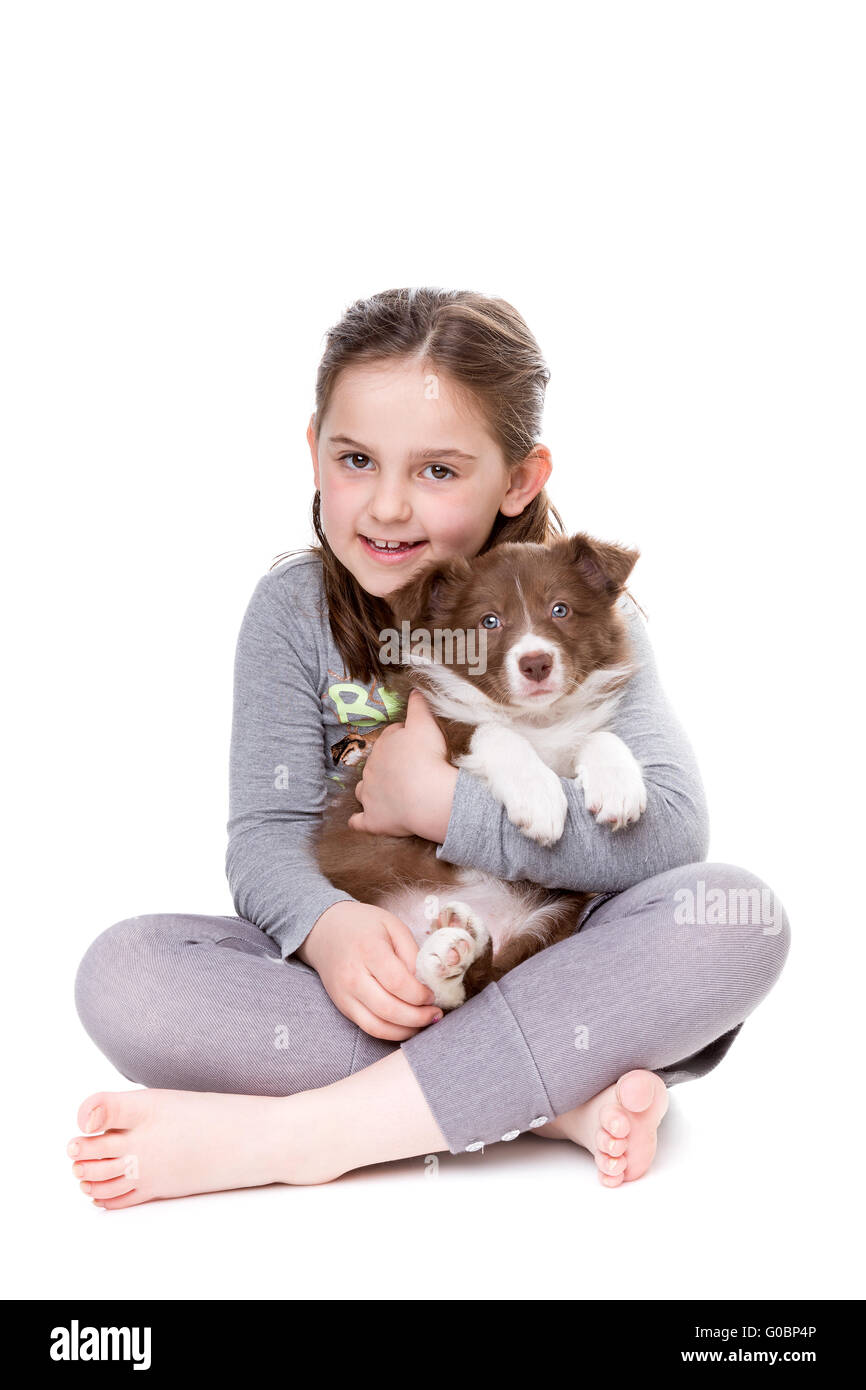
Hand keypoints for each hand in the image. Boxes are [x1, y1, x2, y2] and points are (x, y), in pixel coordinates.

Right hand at [298, 900, 441, 1039]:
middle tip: (435, 1014)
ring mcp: (345, 995)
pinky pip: (368, 1028)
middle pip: (389, 1009)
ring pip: (378, 1026)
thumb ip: (411, 953)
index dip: (420, 995)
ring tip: (424, 1023)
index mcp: (368, 950)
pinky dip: (391, 1033)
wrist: (325, 930)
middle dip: (418, 1018)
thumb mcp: (393, 926)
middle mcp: (353, 976)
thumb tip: (424, 983)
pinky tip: (406, 1026)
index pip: (398, 983)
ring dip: (406, 1031)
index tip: (432, 994)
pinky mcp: (342, 1006)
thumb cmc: (364, 925)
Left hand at [348, 687, 457, 840]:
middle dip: (387, 765)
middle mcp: (372, 769)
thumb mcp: (425, 723)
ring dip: (370, 791)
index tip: (415, 745)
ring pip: (363, 790)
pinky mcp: (373, 820)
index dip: (403, 739)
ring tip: (384, 794)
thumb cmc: (428, 758)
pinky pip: (359, 821)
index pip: (390, 737)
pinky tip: (361, 821)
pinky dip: (359, 821)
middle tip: (407, 771)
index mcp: (384, 745)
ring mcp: (370, 796)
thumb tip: (413, 689)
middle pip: (377, 763)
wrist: (428, 796)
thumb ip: (418, 705)